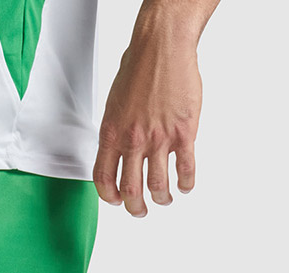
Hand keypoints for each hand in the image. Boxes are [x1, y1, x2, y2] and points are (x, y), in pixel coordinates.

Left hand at [94, 20, 202, 217]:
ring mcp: (159, 138)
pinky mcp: (183, 133)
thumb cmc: (139, 66)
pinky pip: (185, 168)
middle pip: (131, 189)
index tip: (116, 201)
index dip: (109, 196)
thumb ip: (118, 129)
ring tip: (165, 199)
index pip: (104, 178)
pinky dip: (185, 183)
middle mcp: (133, 140)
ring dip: (161, 199)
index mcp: (112, 133)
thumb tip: (121, 147)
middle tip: (140, 211)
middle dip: (135, 207)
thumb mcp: (115, 102)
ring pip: (158, 185)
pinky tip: (185, 186)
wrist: (163, 46)